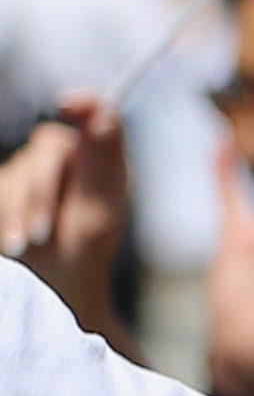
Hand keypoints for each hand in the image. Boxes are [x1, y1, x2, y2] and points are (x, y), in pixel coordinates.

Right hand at [0, 92, 128, 328]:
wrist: (49, 291)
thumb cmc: (82, 257)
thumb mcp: (98, 215)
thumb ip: (99, 163)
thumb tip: (103, 115)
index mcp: (102, 162)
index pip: (97, 117)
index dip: (85, 106)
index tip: (68, 104)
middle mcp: (67, 158)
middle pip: (45, 149)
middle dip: (39, 195)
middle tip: (40, 236)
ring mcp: (31, 168)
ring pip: (14, 171)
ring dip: (17, 212)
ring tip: (26, 246)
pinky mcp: (7, 186)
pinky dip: (3, 214)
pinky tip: (12, 240)